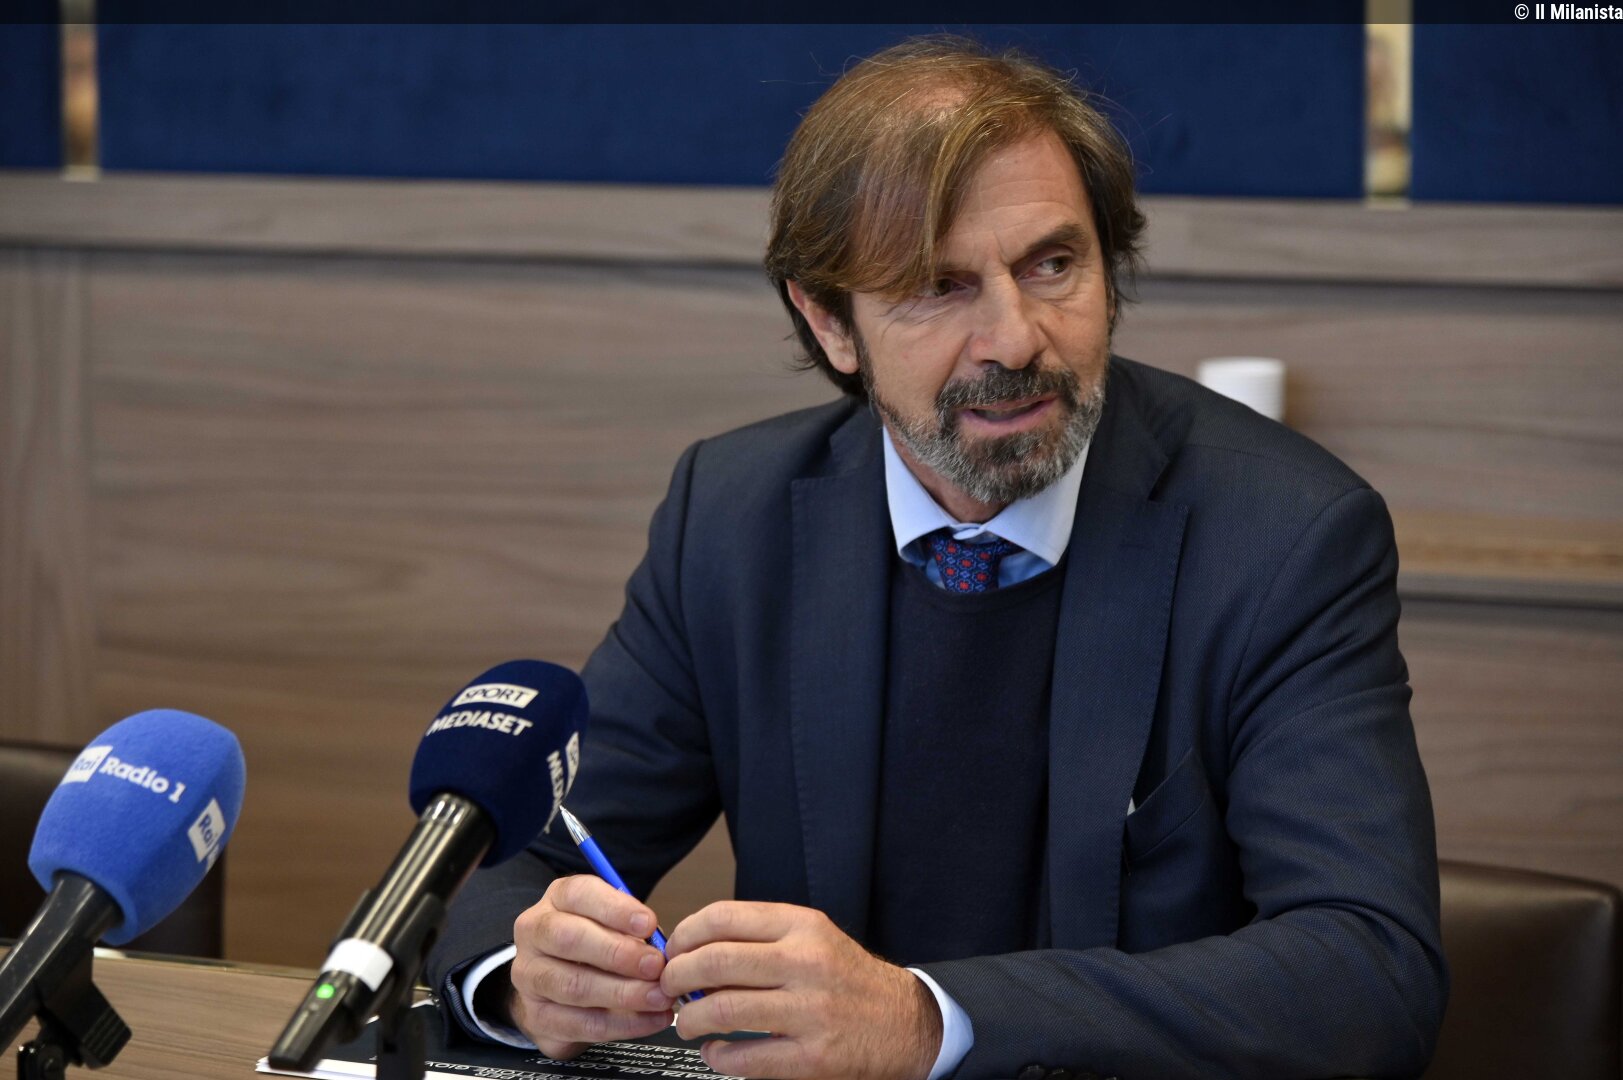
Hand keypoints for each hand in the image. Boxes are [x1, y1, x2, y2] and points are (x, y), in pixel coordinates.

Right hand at [506, 875, 675, 1058]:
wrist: (554, 988)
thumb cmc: (593, 946)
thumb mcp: (611, 925)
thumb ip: (632, 930)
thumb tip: (662, 948)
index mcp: (556, 901)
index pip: (579, 894)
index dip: (615, 909)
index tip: (649, 924)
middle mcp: (535, 934)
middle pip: (570, 939)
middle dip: (619, 954)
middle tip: (656, 966)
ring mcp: (528, 978)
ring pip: (573, 986)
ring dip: (623, 993)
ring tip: (659, 997)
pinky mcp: (537, 1018)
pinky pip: (580, 1024)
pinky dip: (622, 1024)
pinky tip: (649, 1019)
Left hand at [661, 901, 941, 1079]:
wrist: (906, 1023)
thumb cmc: (849, 981)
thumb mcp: (814, 938)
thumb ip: (761, 939)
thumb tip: (694, 949)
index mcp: (803, 927)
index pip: (724, 917)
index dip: (685, 934)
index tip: (673, 949)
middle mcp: (807, 963)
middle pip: (715, 961)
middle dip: (677, 976)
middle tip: (668, 987)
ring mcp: (811, 1011)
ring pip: (723, 1009)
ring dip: (690, 1019)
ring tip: (687, 1022)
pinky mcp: (814, 1057)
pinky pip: (746, 1057)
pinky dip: (718, 1056)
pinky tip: (715, 1051)